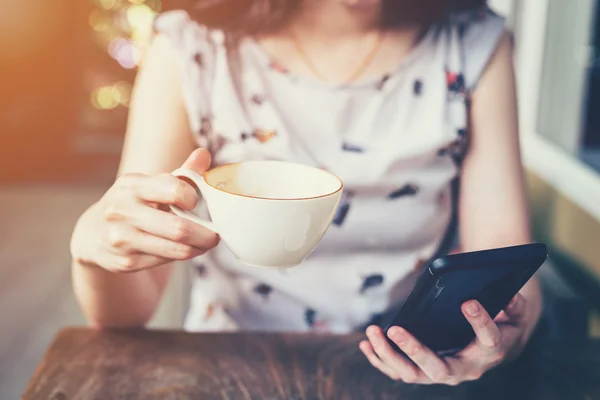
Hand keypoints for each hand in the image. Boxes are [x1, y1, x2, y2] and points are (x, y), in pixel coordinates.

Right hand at [73, 148, 218, 272]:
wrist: (92, 235)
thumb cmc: (132, 204)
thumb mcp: (149, 185)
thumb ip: (181, 173)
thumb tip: (205, 154)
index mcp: (132, 185)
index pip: (174, 189)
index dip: (193, 198)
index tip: (198, 203)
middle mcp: (123, 210)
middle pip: (179, 227)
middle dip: (205, 234)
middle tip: (216, 234)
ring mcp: (122, 238)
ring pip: (176, 248)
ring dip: (198, 248)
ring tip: (206, 243)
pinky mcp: (126, 262)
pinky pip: (165, 261)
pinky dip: (182, 256)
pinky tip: (187, 250)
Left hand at [360, 293, 529, 384]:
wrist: (496, 347)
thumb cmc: (503, 326)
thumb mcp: (516, 314)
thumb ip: (514, 305)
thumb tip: (506, 296)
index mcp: (489, 352)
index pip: (487, 339)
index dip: (480, 321)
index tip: (468, 302)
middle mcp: (463, 369)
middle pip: (436, 367)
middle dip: (413, 349)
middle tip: (395, 329)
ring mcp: (441, 373)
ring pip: (411, 373)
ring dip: (388, 354)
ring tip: (373, 332)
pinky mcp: (424, 372)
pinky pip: (398, 372)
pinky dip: (380, 360)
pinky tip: (365, 344)